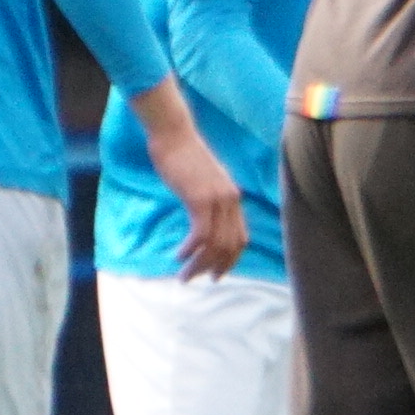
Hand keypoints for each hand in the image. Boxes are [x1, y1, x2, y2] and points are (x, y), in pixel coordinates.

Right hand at [133, 80, 248, 278]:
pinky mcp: (200, 198)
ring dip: (199, 264)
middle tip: (199, 279)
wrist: (174, 135)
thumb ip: (207, 200)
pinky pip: (200, 234)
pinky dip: (190, 250)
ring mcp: (217, 199)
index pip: (240, 237)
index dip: (230, 259)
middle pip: (231, 245)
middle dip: (215, 267)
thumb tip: (203, 220)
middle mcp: (231, 200)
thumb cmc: (183, 157)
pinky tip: (179, 256)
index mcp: (233, 197)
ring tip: (184, 275)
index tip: (216, 272)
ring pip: (215, 244)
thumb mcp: (202, 182)